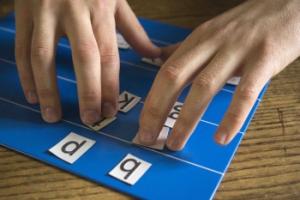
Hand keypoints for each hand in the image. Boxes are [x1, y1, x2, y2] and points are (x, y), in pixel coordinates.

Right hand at [14, 0, 160, 123]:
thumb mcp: (116, 0)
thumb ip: (133, 30)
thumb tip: (153, 55)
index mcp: (100, 9)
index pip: (108, 55)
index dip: (110, 86)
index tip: (111, 110)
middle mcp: (74, 11)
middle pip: (83, 58)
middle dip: (87, 92)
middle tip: (90, 118)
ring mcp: (45, 11)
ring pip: (44, 56)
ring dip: (48, 89)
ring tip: (53, 115)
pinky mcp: (23, 12)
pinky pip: (22, 48)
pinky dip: (26, 74)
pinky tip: (32, 95)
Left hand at [137, 0, 299, 149]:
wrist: (288, 6)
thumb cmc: (248, 25)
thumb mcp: (212, 33)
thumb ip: (186, 49)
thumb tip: (160, 60)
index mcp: (198, 40)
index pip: (164, 72)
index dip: (150, 101)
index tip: (143, 126)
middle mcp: (211, 44)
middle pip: (174, 77)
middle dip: (157, 110)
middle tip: (148, 138)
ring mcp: (237, 51)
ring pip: (204, 87)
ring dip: (186, 119)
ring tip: (175, 143)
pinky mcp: (264, 59)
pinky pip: (245, 92)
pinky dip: (231, 117)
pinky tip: (221, 138)